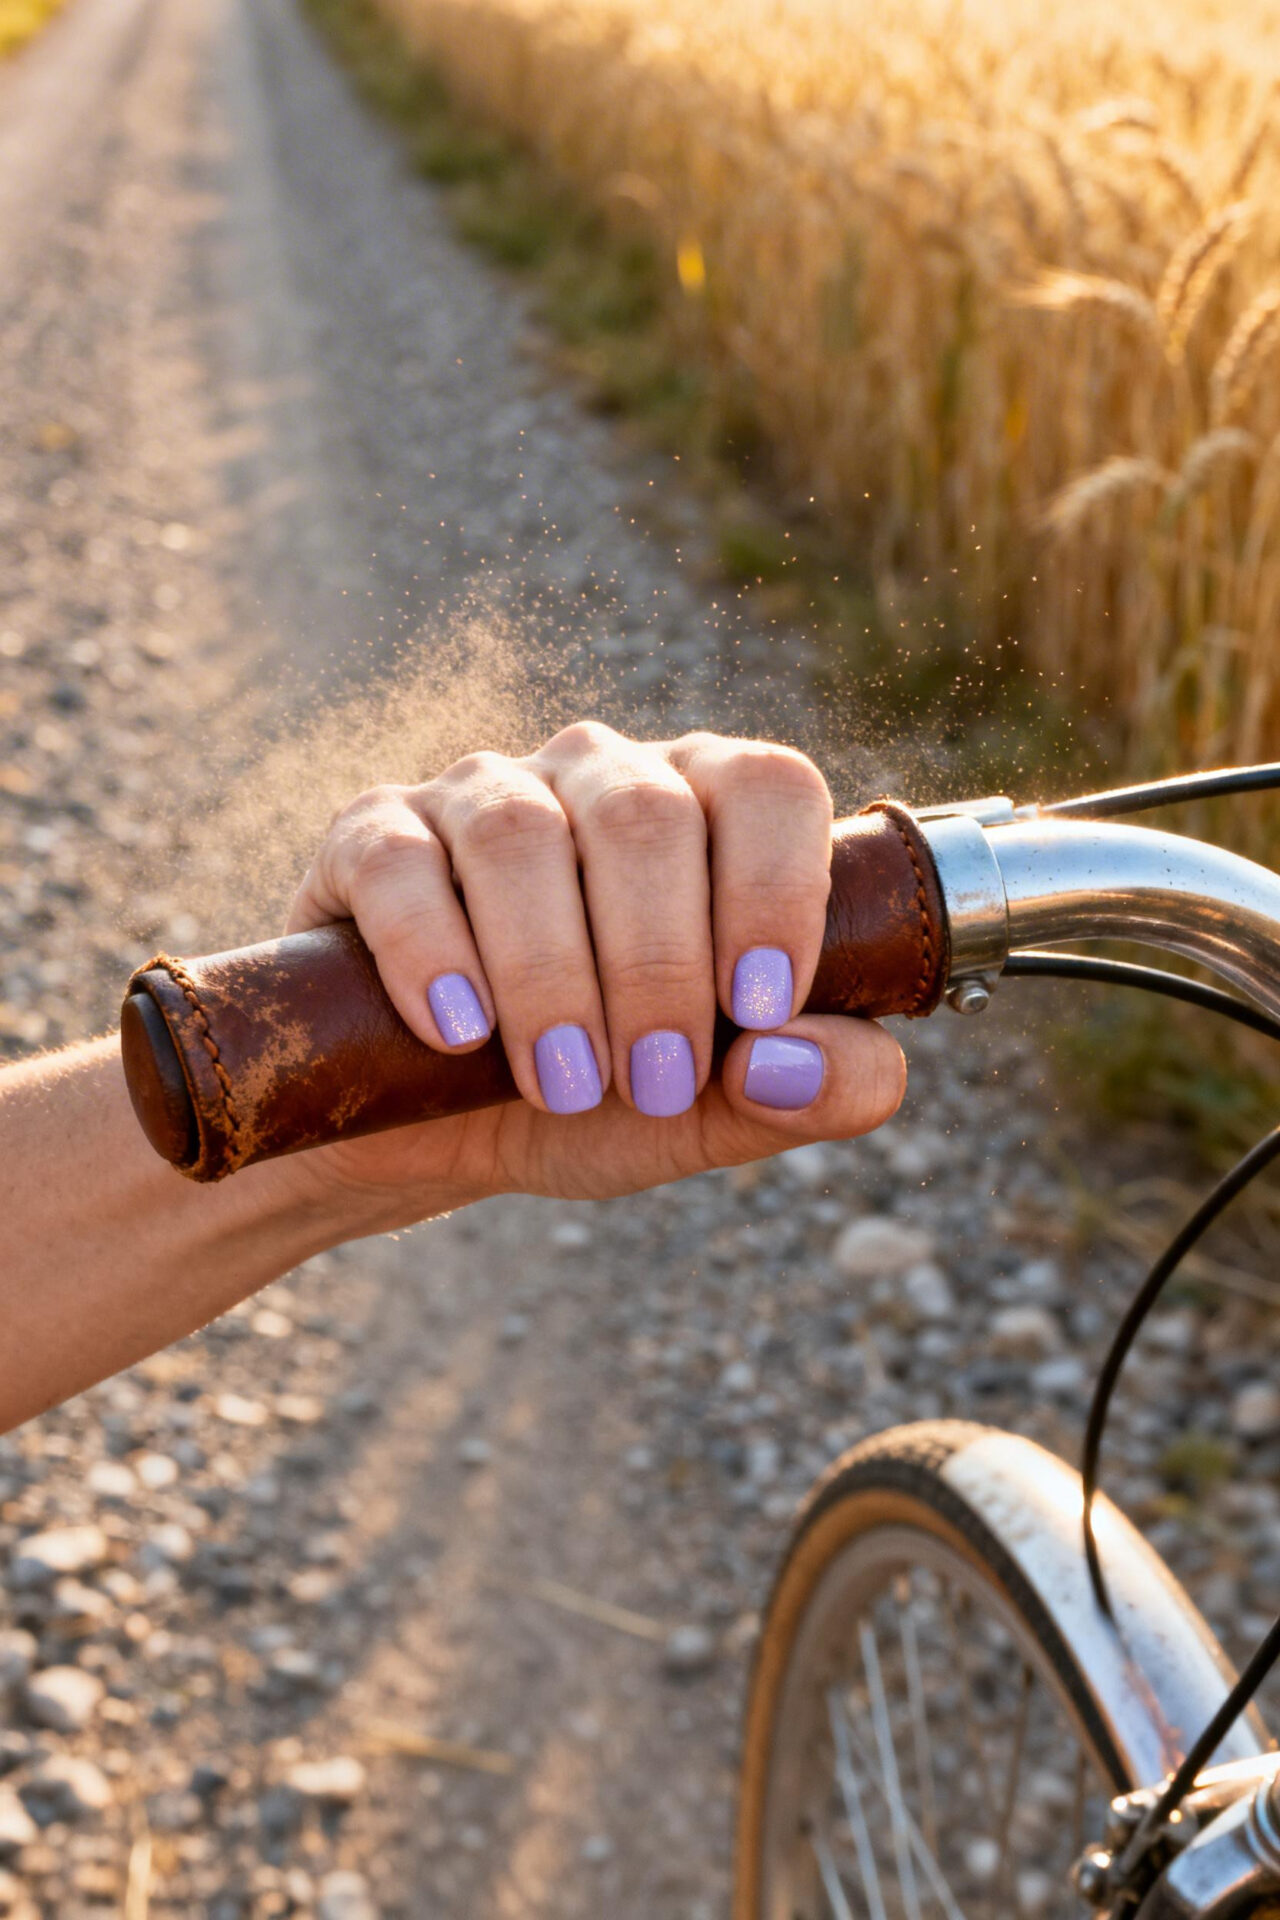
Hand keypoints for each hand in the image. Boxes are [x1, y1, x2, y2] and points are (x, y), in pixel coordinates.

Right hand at [285, 724, 904, 1224]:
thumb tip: (811, 1063)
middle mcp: (601, 778)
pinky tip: (458, 1032)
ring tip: (562, 1082)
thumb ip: (809, 1096)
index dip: (776, 890)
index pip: (769, 787)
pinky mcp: (371, 838)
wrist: (428, 1133)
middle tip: (652, 1083)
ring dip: (551, 975)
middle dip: (657, 970)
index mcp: (708, 814)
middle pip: (647, 818)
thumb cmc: (598, 1099)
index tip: (755, 1010)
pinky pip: (399, 862)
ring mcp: (480, 795)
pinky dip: (433, 951)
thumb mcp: (714, 1115)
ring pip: (522, 836)